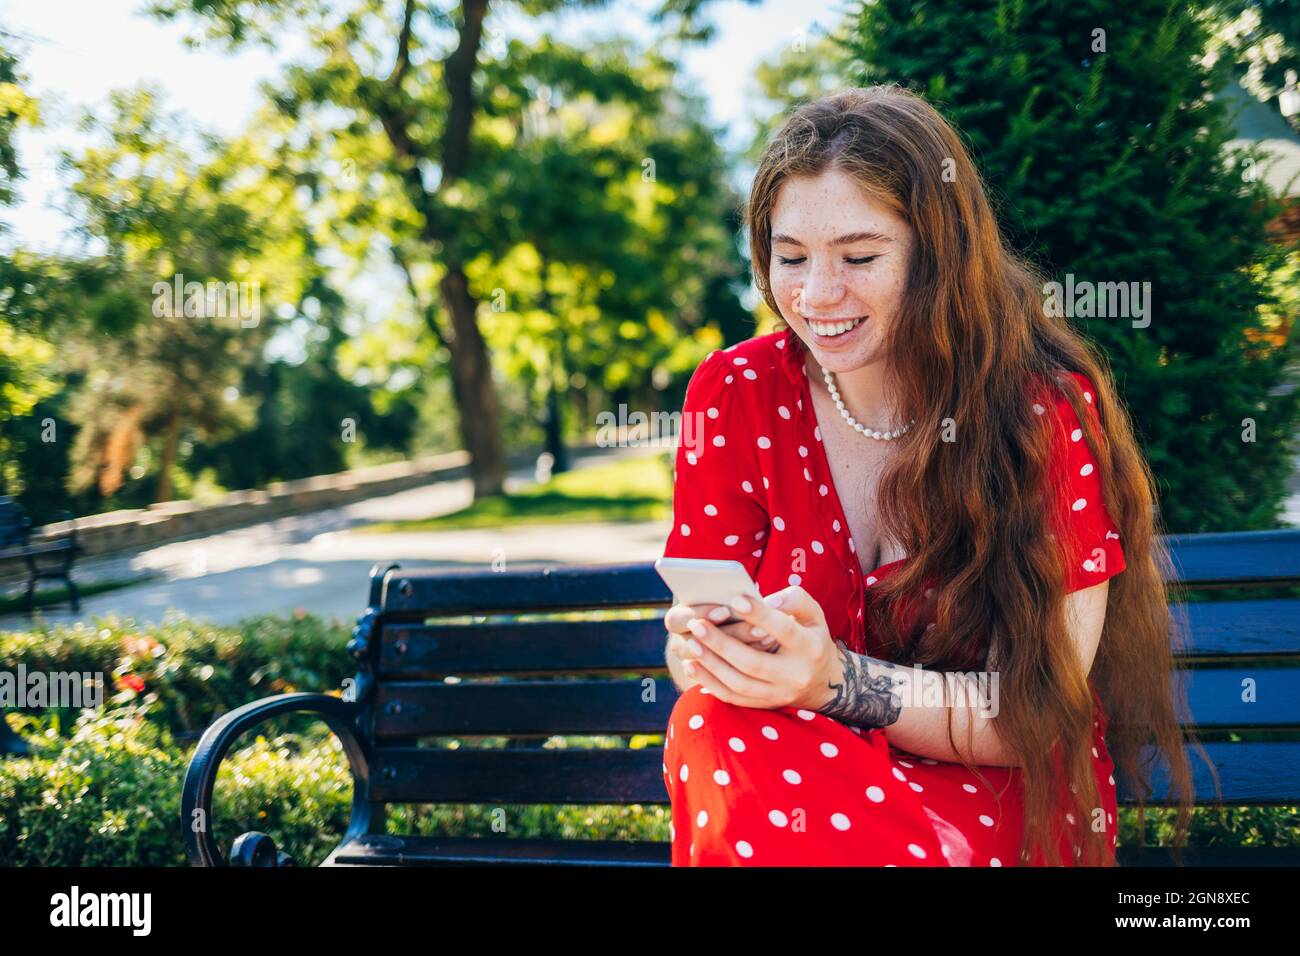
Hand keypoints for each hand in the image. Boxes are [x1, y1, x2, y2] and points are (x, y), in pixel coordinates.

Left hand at [669, 585, 842, 710]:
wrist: (826, 682)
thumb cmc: (811, 636)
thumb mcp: (814, 614)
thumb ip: (794, 600)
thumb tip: (767, 600)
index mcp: (810, 647)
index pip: (784, 630)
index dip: (760, 615)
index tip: (735, 599)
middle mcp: (795, 675)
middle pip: (754, 663)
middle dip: (722, 643)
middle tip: (697, 623)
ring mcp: (779, 695)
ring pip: (739, 684)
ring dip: (711, 665)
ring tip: (691, 643)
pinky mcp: (765, 705)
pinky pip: (733, 698)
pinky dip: (710, 683)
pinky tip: (692, 665)